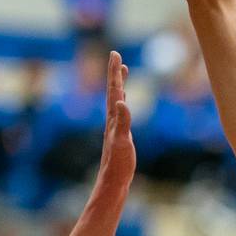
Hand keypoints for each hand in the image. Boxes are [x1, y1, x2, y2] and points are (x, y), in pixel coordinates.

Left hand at [96, 50, 135, 198]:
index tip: (114, 53)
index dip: (114, 72)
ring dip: (119, 85)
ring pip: (117, 100)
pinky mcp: (120, 134)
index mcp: (113, 118)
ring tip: (122, 74)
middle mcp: (112, 119)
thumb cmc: (118, 164)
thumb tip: (122, 101)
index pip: (114, 90)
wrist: (113, 182)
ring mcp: (115, 127)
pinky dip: (123, 102)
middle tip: (116, 56)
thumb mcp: (123, 142)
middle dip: (115, 74)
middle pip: (114, 91)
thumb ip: (123, 122)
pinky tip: (123, 103)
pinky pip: (121, 112)